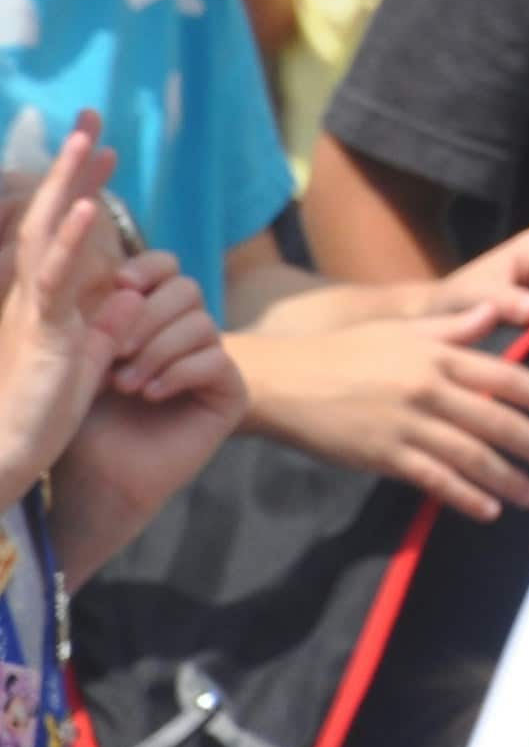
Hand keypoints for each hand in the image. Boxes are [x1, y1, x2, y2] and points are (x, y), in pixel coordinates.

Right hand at [0, 120, 119, 476]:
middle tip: (92, 117)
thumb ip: (107, 327)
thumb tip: (133, 294)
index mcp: (46, 299)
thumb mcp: (87, 363)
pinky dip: (71, 242)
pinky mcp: (41, 332)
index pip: (67, 231)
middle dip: (72, 167)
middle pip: (51, 216)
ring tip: (87, 139)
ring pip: (47, 234)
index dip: (83, 188)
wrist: (8, 461)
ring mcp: (33, 309)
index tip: (108, 149)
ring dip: (68, 185)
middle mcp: (33, 295)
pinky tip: (86, 209)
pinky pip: (56, 280)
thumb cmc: (42, 417)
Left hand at [51, 261, 243, 577]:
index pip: (166, 268)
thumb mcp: (84, 359)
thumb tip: (119, 279)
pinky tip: (151, 395)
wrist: (95, 478)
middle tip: (115, 352)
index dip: (147, 268)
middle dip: (147, 317)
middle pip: (187, 289)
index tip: (117, 286)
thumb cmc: (81, 420)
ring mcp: (210, 361)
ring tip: (126, 385)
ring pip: (202, 324)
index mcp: (151, 316)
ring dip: (158, 351)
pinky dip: (180, 373)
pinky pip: (217, 361)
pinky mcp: (229, 394)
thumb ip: (101, 317)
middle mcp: (186, 332)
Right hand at [240, 306, 528, 519]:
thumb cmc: (346, 352)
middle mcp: (429, 389)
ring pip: (471, 456)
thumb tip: (500, 311)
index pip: (507, 377)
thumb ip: (454, 325)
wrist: (284, 381)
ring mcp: (406, 425)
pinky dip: (465, 496)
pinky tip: (489, 509)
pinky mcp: (383, 456)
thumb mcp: (403, 328)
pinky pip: (434, 480)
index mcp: (439, 355)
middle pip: (498, 421)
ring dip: (509, 478)